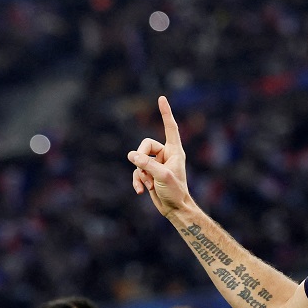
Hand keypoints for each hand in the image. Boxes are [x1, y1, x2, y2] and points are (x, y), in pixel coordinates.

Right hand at [128, 96, 190, 217]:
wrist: (175, 209)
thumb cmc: (175, 191)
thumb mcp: (162, 177)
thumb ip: (147, 165)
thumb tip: (131, 155)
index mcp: (175, 151)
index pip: (170, 127)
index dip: (165, 113)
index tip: (161, 98)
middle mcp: (165, 154)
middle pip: (145, 145)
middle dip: (141, 160)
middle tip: (147, 174)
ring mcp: (156, 164)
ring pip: (138, 160)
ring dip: (141, 174)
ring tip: (150, 186)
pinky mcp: (149, 173)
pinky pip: (136, 171)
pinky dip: (137, 181)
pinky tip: (141, 191)